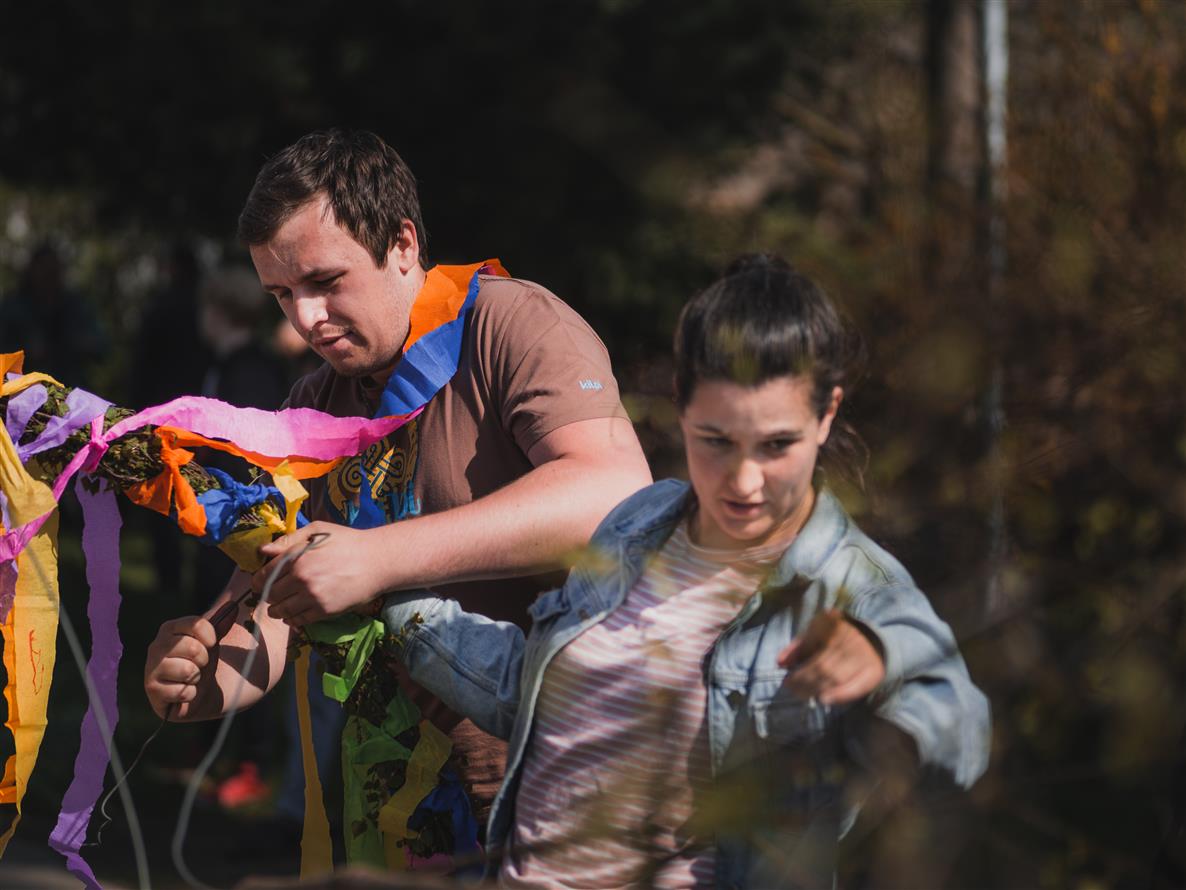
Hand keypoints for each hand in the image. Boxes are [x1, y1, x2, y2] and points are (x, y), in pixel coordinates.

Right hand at [143, 616, 216, 719]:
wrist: (196, 693)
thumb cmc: (201, 663)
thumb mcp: (211, 642)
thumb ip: (221, 624)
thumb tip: (233, 606)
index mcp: (169, 628)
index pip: (197, 624)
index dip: (211, 637)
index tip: (211, 644)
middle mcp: (156, 646)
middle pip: (194, 648)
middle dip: (204, 660)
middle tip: (199, 665)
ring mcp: (151, 668)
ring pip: (188, 670)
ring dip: (197, 678)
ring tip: (191, 679)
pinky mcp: (152, 691)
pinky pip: (183, 691)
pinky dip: (190, 694)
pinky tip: (184, 692)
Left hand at [254, 522, 383, 626]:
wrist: (377, 561)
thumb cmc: (348, 541)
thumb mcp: (318, 530)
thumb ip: (289, 540)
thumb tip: (263, 551)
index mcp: (296, 558)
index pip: (264, 575)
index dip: (258, 581)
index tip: (259, 583)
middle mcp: (301, 580)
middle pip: (271, 595)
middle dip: (267, 596)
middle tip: (271, 595)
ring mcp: (312, 597)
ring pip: (282, 611)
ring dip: (276, 611)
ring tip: (278, 608)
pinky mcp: (324, 611)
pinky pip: (299, 620)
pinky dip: (292, 620)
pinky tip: (292, 616)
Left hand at [777, 608, 885, 705]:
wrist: (872, 638)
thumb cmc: (836, 635)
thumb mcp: (815, 632)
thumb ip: (798, 647)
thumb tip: (780, 663)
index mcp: (835, 625)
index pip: (813, 647)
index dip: (799, 665)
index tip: (786, 679)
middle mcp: (851, 640)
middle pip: (824, 666)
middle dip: (804, 681)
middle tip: (792, 689)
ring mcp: (864, 656)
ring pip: (837, 678)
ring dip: (817, 689)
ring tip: (802, 695)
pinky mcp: (874, 672)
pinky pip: (857, 687)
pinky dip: (840, 695)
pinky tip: (823, 699)